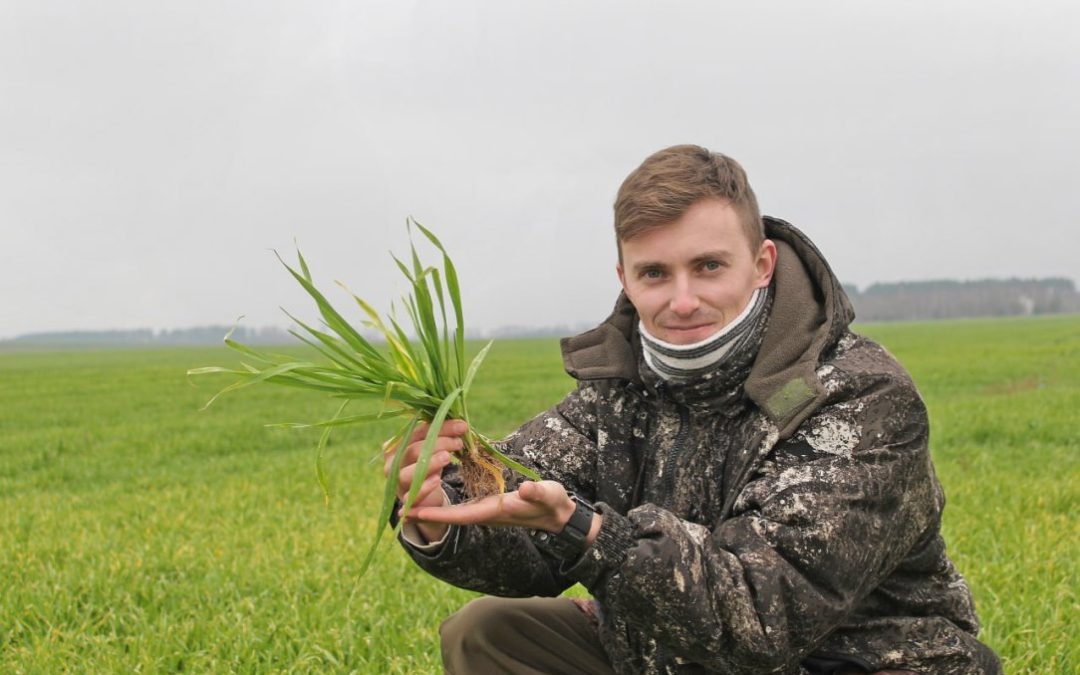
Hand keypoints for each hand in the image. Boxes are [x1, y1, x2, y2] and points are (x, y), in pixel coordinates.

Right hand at [383, 419, 466, 542]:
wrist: (425, 496)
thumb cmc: (428, 466)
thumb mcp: (433, 450)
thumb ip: (442, 436)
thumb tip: (461, 424)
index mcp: (397, 446)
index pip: (418, 433)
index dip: (440, 427)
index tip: (462, 425)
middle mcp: (392, 463)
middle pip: (413, 450)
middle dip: (438, 443)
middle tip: (459, 442)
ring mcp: (397, 483)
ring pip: (408, 472)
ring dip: (429, 463)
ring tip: (448, 457)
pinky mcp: (405, 501)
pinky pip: (412, 495)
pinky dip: (423, 488)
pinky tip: (436, 480)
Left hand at [407, 480, 580, 534]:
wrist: (558, 513)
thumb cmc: (553, 504)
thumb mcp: (548, 496)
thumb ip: (539, 493)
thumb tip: (527, 490)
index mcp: (494, 511)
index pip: (459, 516)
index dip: (436, 514)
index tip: (412, 512)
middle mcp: (483, 512)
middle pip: (449, 512)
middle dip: (427, 506)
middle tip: (400, 504)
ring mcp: (484, 507)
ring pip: (451, 506)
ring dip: (433, 497)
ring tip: (408, 492)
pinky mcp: (486, 501)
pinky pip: (458, 500)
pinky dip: (445, 490)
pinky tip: (432, 480)